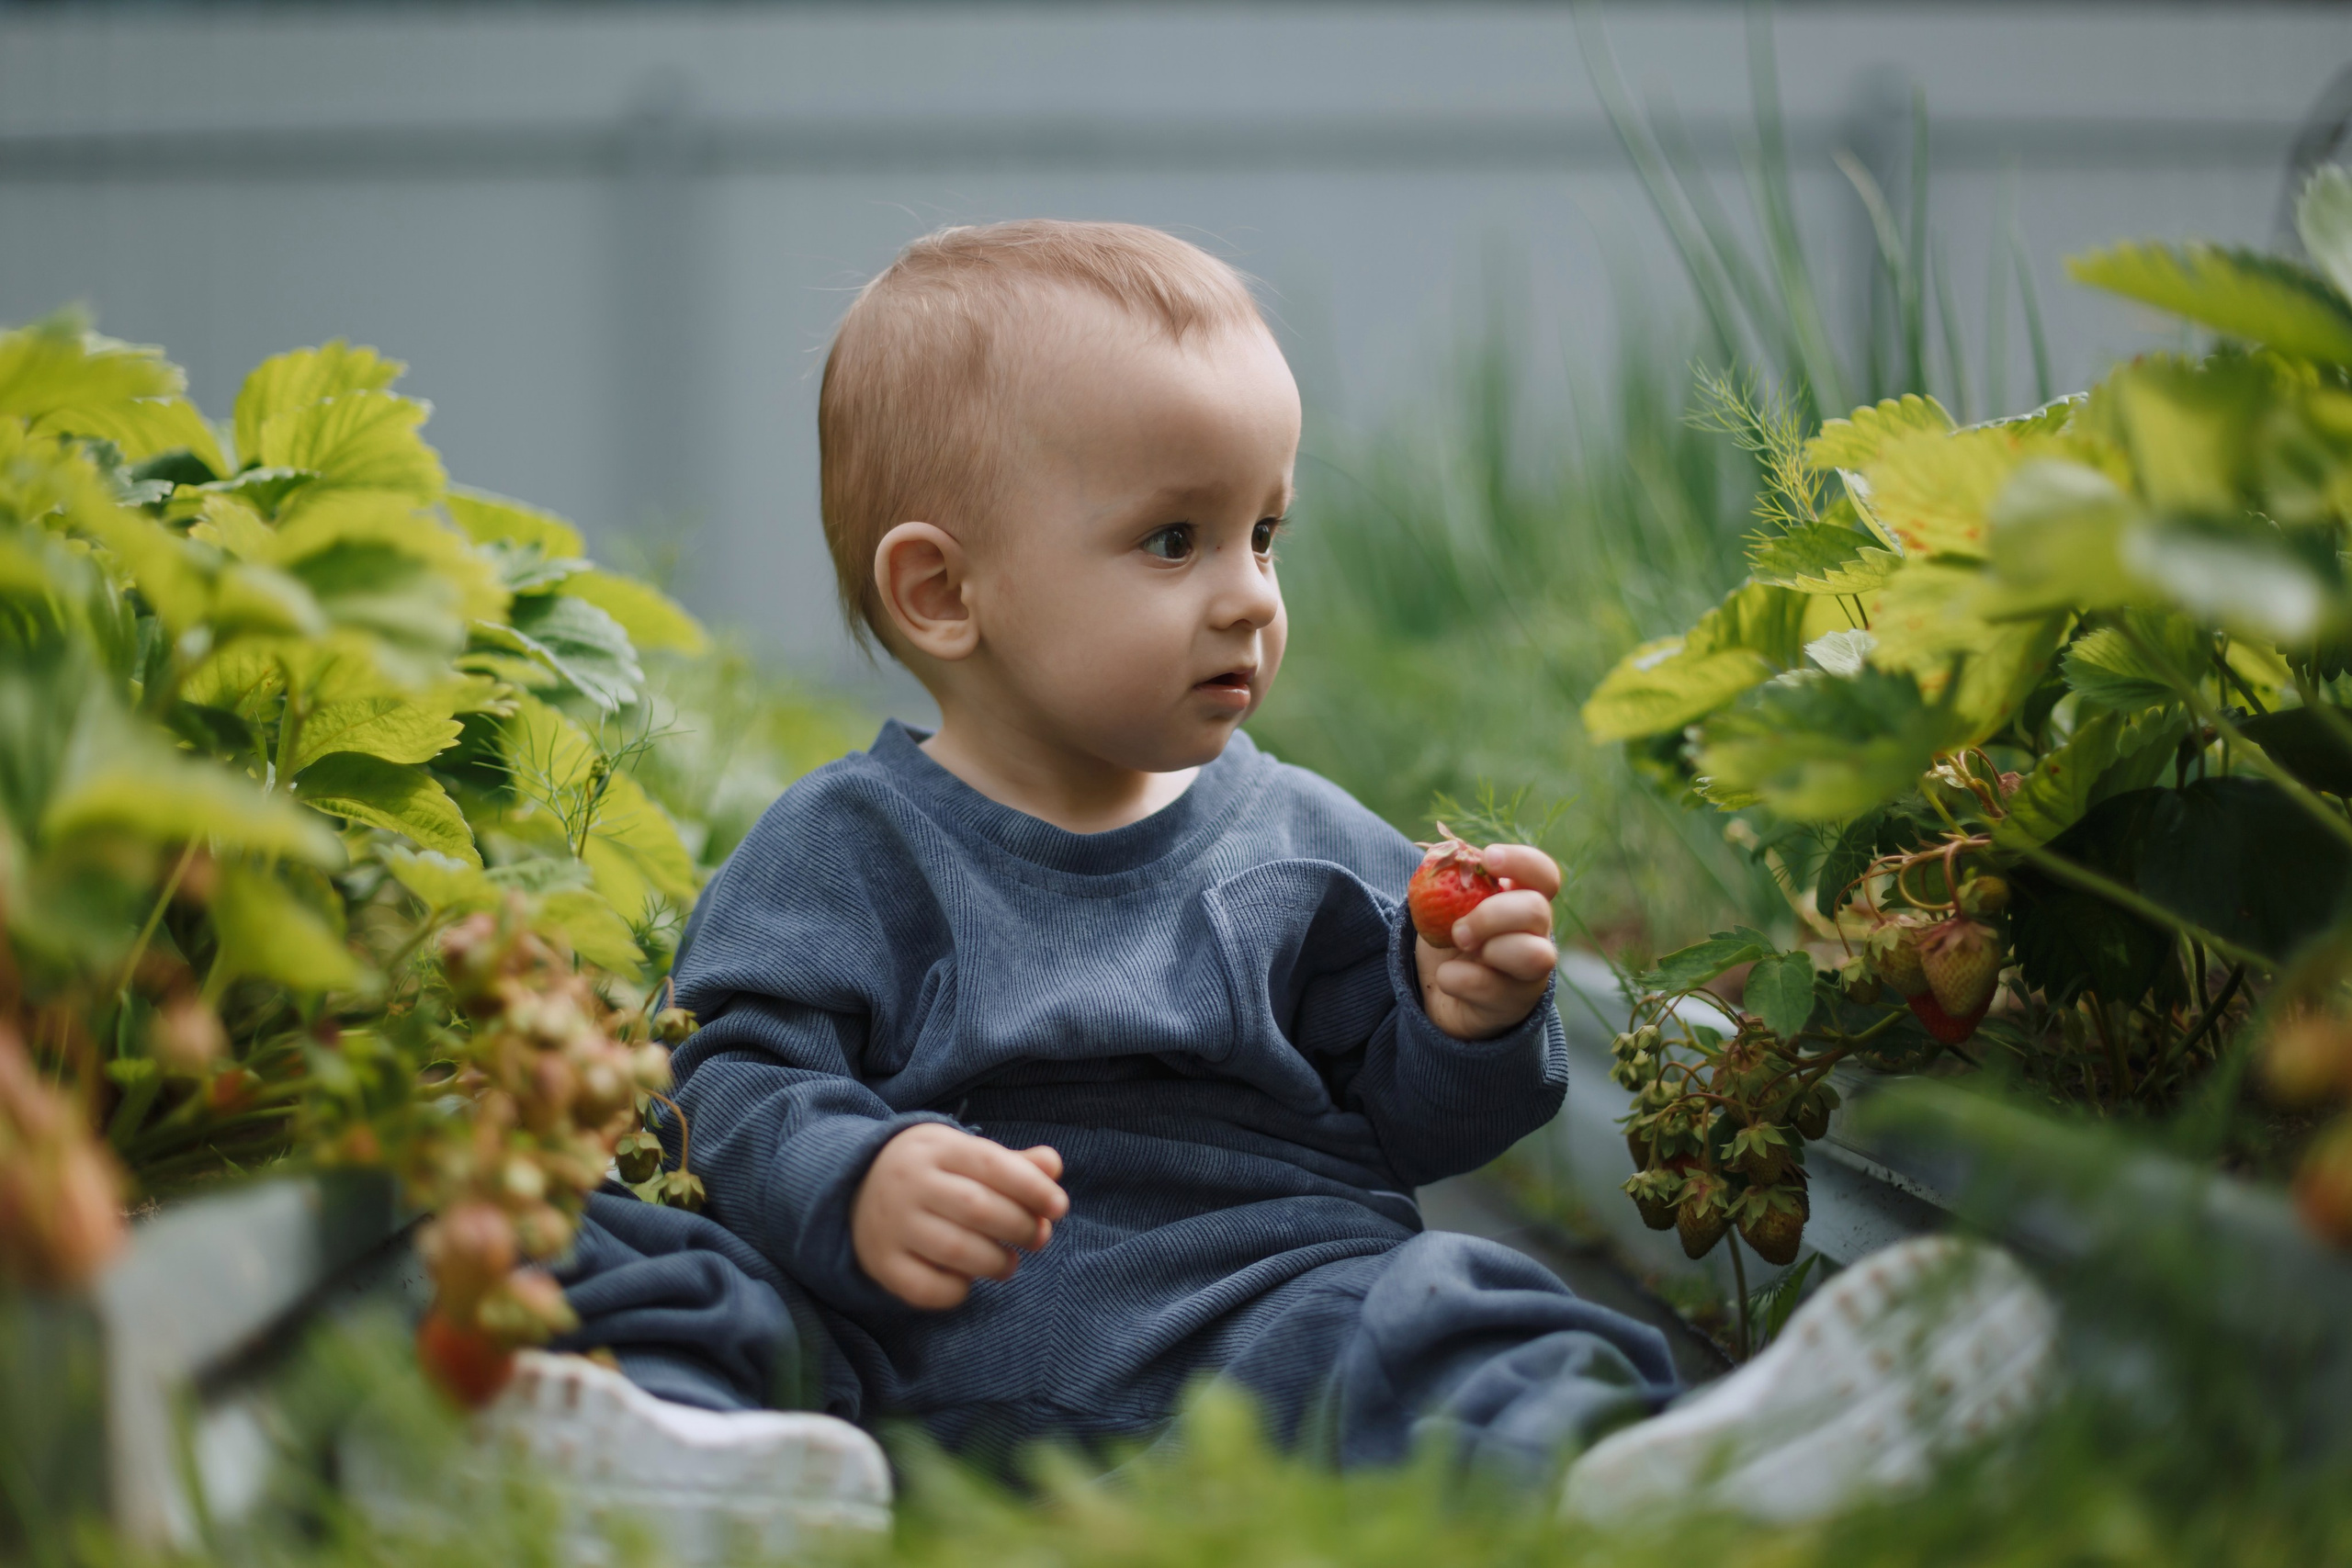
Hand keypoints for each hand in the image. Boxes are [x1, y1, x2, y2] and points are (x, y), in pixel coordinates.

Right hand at [851, 1123, 1068, 1309]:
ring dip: (996, 1262)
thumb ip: (1013, 1164)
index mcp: (935, 1148)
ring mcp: (891, 1224)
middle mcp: (909, 1183)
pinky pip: (925, 1288)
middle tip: (1039, 1238)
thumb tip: (1054, 1167)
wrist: (854, 1187)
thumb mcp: (964, 1154)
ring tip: (1008, 1263)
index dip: (1032, 1187)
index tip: (1059, 1206)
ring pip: (955, 1250)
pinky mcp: (881, 1263)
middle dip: (1021, 1227)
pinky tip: (967, 1281)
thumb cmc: (931, 1172)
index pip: (991, 1164)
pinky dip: (957, 1291)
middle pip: (977, 1209)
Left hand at [1413, 842, 1560, 1040]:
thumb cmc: (1448, 939)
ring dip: (1491, 948)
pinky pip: (1495, 989)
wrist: (1439, 994)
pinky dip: (1459, 978)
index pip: (1543, 874)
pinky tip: (1446, 976)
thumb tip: (1441, 855)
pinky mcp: (1514, 1004)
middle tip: (1459, 929)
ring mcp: (1531, 973)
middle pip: (1537, 911)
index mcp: (1523, 900)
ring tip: (1461, 947)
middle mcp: (1537, 934)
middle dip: (1492, 914)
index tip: (1489, 858)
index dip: (1522, 862)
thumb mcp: (1444, 906)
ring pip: (1537, 955)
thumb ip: (1448, 881)